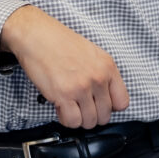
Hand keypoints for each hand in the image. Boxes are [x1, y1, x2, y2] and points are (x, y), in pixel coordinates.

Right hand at [0, 5, 128, 128]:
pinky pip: (72, 121)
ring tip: (70, 107)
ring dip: (79, 119)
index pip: (122, 102)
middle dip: (92, 115)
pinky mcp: (63, 95)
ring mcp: (81, 87)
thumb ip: (101, 73)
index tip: (100, 105)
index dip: (110, 107)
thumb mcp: (90, 52)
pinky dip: (66, 119)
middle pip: (105, 115)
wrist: (36, 35)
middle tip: (81, 108)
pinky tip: (61, 108)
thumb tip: (103, 95)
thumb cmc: (58, 40)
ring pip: (89, 122)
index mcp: (107, 66)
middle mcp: (97, 78)